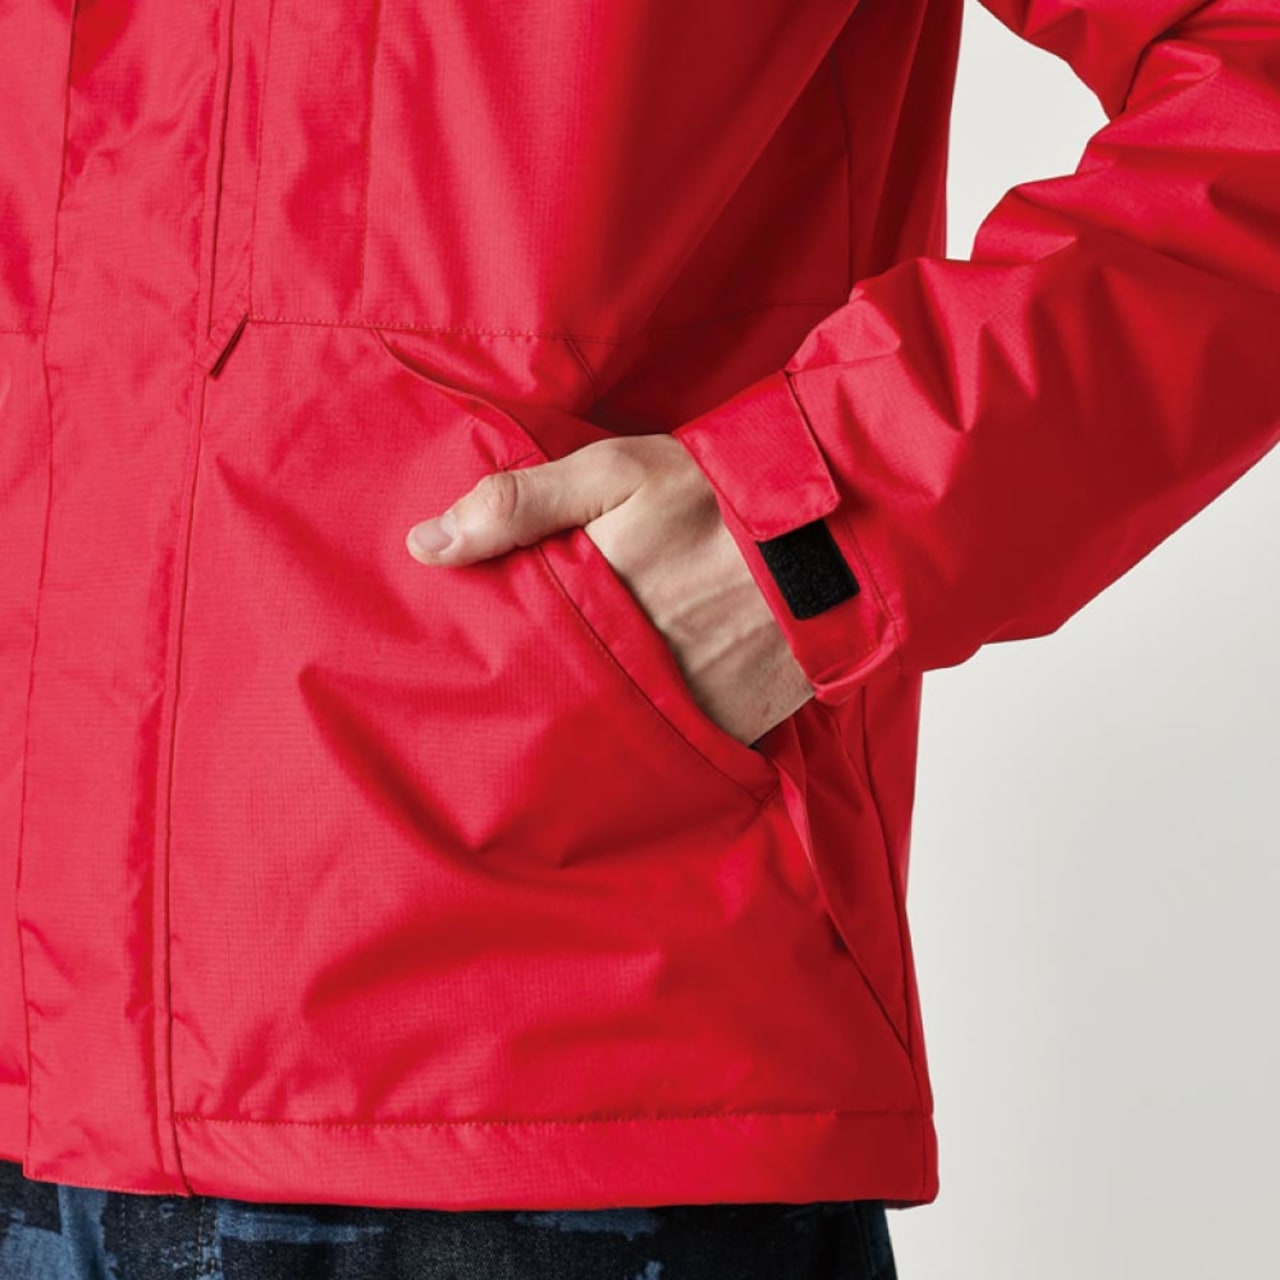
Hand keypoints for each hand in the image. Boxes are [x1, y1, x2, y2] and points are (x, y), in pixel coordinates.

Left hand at [405, 433, 814, 745]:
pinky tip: (642, 722)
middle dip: (538, 703)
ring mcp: (682, 707)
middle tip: (516, 707)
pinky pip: (675, 749)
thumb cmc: (716, 496)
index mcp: (591, 609)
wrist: (836, 534)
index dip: (492, 660)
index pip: (517, 653)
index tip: (466, 670)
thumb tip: (424, 546)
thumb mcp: (613, 475)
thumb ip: (517, 506)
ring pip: (613, 733)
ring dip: (594, 725)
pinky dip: (656, 738)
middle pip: (559, 704)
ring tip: (574, 721)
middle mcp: (630, 671)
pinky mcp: (728, 728)